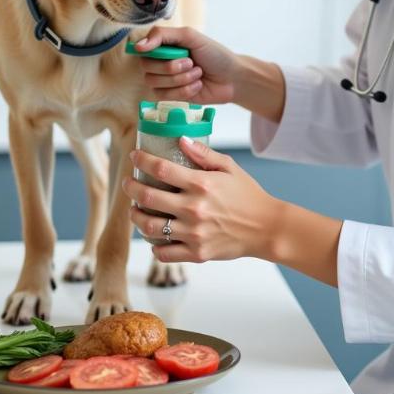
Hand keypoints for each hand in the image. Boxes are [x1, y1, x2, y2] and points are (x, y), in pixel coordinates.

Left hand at [122, 137, 278, 262]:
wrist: (266, 228)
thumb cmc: (248, 195)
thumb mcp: (229, 167)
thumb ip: (203, 154)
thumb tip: (181, 139)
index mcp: (201, 184)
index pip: (161, 169)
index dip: (142, 160)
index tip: (134, 156)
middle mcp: (193, 209)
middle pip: (148, 197)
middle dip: (131, 187)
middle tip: (128, 183)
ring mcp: (193, 233)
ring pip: (149, 227)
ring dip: (136, 217)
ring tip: (135, 210)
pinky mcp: (196, 253)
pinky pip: (164, 253)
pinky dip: (154, 246)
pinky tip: (154, 237)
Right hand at [132, 26, 239, 104]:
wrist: (233, 78)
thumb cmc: (215, 54)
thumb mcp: (191, 36)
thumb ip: (163, 35)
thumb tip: (138, 46)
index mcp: (164, 46)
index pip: (142, 47)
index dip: (147, 50)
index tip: (155, 51)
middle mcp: (161, 62)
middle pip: (146, 67)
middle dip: (171, 66)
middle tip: (190, 62)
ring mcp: (165, 81)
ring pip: (155, 83)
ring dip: (181, 79)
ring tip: (198, 73)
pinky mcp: (172, 97)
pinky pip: (166, 96)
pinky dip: (185, 90)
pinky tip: (198, 85)